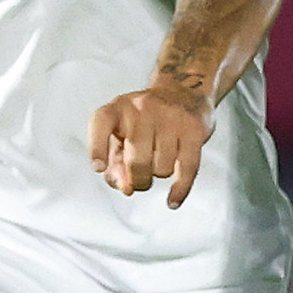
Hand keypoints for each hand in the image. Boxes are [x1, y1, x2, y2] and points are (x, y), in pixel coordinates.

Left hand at [88, 86, 213, 207]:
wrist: (183, 91)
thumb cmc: (145, 120)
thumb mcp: (122, 133)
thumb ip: (115, 162)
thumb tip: (125, 187)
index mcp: (118, 107)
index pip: (101, 123)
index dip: (97, 148)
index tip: (98, 168)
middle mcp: (142, 108)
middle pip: (136, 161)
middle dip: (137, 180)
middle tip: (140, 180)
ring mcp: (170, 117)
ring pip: (162, 168)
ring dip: (159, 174)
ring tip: (160, 161)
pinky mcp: (194, 128)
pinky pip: (187, 168)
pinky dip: (179, 190)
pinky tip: (172, 201)